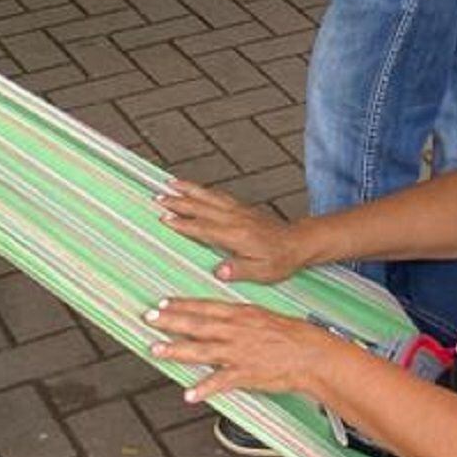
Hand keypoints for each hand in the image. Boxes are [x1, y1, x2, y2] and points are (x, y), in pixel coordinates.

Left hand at [146, 298, 333, 405]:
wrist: (312, 355)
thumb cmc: (292, 335)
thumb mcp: (263, 316)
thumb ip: (239, 317)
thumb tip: (220, 317)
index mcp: (241, 314)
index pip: (206, 307)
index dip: (182, 305)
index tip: (162, 303)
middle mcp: (236, 331)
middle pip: (198, 325)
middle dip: (171, 321)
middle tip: (149, 317)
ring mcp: (239, 352)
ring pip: (202, 350)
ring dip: (177, 350)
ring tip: (156, 350)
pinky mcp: (246, 374)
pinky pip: (221, 382)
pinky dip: (205, 388)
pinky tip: (189, 394)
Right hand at [158, 180, 313, 284]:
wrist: (298, 243)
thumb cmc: (280, 260)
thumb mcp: (262, 272)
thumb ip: (239, 270)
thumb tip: (218, 271)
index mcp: (237, 235)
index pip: (204, 228)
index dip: (183, 224)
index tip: (164, 219)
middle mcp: (236, 218)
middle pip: (202, 207)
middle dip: (178, 202)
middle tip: (157, 197)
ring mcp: (239, 210)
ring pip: (209, 196)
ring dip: (188, 189)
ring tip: (169, 184)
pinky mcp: (243, 208)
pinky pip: (218, 195)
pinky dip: (203, 190)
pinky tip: (194, 188)